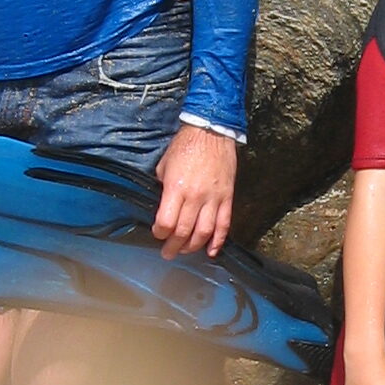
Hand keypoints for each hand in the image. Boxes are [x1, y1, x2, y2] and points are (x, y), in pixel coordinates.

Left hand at [153, 125, 235, 257]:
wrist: (211, 131)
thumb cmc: (185, 146)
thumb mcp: (164, 165)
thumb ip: (164, 188)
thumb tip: (163, 206)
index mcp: (176, 188)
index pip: (166, 222)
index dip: (159, 233)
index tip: (157, 234)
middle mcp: (195, 197)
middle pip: (183, 232)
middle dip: (173, 246)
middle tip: (168, 253)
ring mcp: (213, 199)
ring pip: (204, 233)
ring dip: (193, 247)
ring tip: (185, 251)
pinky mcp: (227, 198)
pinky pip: (224, 225)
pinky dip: (218, 241)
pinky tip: (211, 251)